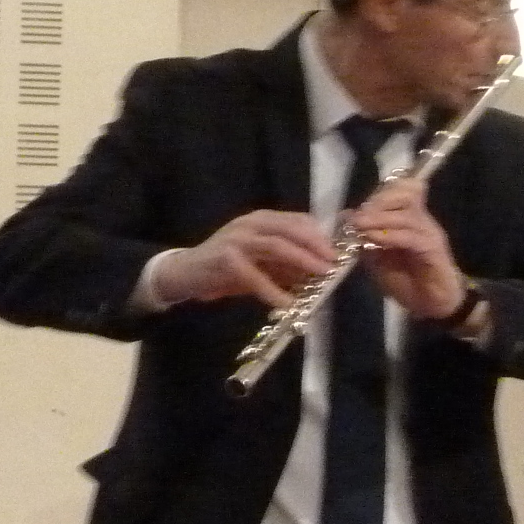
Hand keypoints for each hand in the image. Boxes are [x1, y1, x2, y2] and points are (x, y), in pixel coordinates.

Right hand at [155, 209, 335, 309]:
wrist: (184, 274)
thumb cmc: (227, 269)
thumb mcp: (262, 263)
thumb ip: (288, 264)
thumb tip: (321, 272)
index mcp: (262, 220)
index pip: (298, 220)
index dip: (321, 234)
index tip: (340, 250)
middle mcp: (250, 224)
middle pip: (291, 229)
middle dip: (317, 245)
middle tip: (335, 263)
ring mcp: (236, 239)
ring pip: (276, 245)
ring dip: (302, 260)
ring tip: (321, 276)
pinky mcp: (225, 260)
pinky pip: (255, 276)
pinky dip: (273, 290)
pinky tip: (288, 304)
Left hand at [348, 176, 468, 319]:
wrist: (433, 305)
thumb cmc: (408, 282)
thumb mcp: (378, 260)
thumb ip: (366, 239)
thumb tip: (348, 218)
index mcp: (411, 219)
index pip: (404, 189)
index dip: (381, 194)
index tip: (357, 210)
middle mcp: (423, 221)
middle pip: (406, 194)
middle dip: (379, 202)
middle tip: (358, 217)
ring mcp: (430, 234)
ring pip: (407, 214)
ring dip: (380, 218)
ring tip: (360, 226)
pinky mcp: (433, 250)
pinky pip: (411, 237)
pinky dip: (390, 236)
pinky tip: (374, 240)